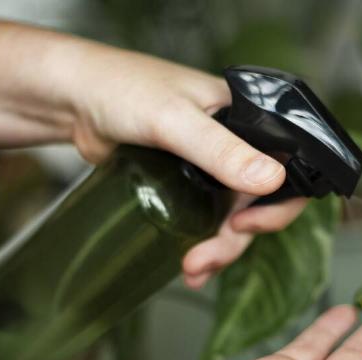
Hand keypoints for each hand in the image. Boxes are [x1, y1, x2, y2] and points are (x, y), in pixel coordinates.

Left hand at [66, 48, 306, 288]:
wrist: (73, 98)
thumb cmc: (122, 88)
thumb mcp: (175, 120)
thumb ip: (222, 150)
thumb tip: (273, 179)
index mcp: (249, 120)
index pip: (288, 167)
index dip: (277, 205)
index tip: (246, 224)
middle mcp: (236, 147)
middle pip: (258, 205)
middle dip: (236, 239)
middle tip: (205, 258)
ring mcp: (210, 170)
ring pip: (231, 220)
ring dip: (218, 249)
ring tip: (192, 269)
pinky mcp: (185, 187)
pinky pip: (205, 222)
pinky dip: (200, 246)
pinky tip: (186, 266)